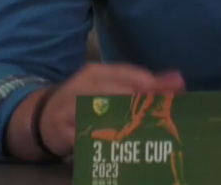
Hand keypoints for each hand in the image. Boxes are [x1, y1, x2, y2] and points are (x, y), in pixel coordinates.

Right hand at [38, 64, 184, 157]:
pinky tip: (122, 147)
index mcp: (96, 72)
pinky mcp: (63, 132)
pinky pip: (87, 138)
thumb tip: (178, 81)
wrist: (43, 117)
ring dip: (126, 123)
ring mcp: (70, 108)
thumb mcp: (109, 86)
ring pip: (101, 114)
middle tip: (163, 115)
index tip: (175, 92)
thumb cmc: (83, 100)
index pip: (127, 74)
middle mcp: (82, 86)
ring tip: (148, 132)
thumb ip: (142, 85)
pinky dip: (105, 142)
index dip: (152, 83)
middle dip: (142, 103)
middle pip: (116, 93)